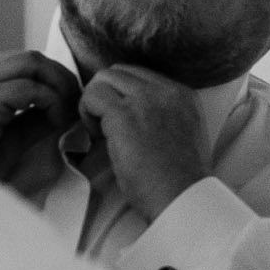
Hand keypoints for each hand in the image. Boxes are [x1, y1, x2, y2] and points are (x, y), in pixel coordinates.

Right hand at [0, 51, 81, 198]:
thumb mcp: (11, 135)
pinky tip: (55, 122)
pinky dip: (51, 102)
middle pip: (30, 57)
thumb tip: (66, 107)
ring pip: (31, 63)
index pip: (23, 61)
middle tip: (76, 102)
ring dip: (58, 86)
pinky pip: (29, 89)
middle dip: (61, 76)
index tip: (71, 100)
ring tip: (67, 112)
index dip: (53, 76)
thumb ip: (35, 117)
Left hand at [78, 65, 209, 220]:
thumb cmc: (178, 180)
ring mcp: (146, 100)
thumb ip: (162, 116)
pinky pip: (92, 96)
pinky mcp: (124, 116)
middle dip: (104, 94)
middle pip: (119, 71)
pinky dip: (87, 113)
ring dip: (93, 102)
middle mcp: (166, 91)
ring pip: (103, 78)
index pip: (140, 75)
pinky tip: (96, 137)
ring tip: (99, 132)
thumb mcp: (182, 135)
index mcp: (182, 95)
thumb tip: (131, 115)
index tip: (119, 121)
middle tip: (103, 126)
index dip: (121, 94)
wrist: (183, 198)